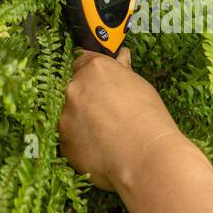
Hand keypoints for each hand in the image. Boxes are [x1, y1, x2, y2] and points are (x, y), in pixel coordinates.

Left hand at [59, 47, 183, 192]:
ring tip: (109, 136)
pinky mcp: (63, 143)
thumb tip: (121, 56)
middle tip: (110, 115)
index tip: (100, 84)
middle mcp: (74, 89)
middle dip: (88, 100)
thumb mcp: (140, 87)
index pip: (83, 61)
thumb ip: (122, 71)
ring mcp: (65, 116)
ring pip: (71, 116)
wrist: (145, 156)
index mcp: (94, 69)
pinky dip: (82, 143)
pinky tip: (102, 149)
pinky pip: (70, 139)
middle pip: (75, 90)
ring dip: (84, 123)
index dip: (92, 74)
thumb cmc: (149, 119)